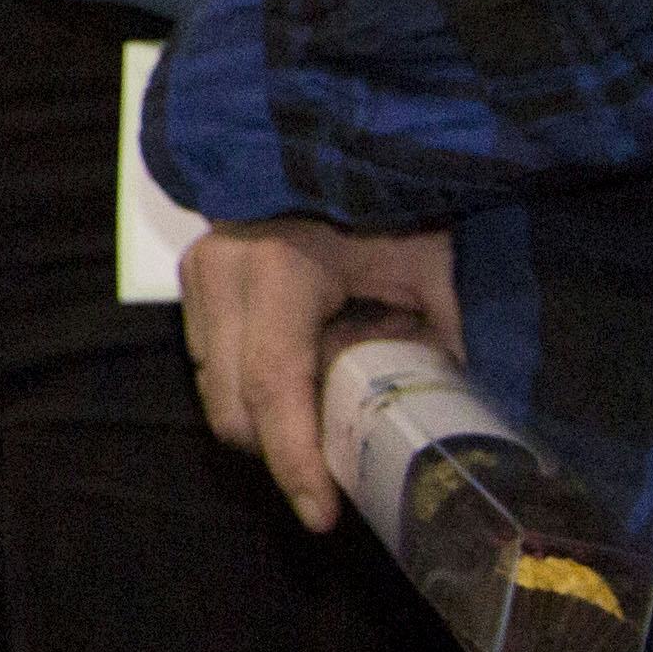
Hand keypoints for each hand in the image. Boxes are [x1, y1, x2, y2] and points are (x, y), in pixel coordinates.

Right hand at [185, 215, 467, 531]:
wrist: (331, 135)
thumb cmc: (392, 196)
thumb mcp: (432, 264)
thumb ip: (441, 337)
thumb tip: (461, 422)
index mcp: (281, 265)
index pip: (275, 383)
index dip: (296, 458)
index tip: (323, 516)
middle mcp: (222, 272)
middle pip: (232, 406)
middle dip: (282, 452)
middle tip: (341, 472)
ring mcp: (198, 274)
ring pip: (216, 392)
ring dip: (265, 422)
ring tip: (328, 412)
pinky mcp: (191, 279)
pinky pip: (213, 364)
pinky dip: (252, 391)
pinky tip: (302, 378)